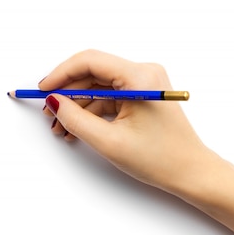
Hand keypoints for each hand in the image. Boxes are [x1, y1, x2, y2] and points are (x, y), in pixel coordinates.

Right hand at [40, 49, 213, 193]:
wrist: (192, 173)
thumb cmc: (160, 159)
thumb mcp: (109, 141)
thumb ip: (75, 119)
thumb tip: (53, 101)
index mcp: (140, 77)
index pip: (89, 61)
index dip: (60, 74)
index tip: (41, 90)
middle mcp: (143, 73)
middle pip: (92, 73)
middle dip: (67, 93)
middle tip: (47, 113)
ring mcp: (143, 83)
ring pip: (97, 86)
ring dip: (77, 106)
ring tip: (60, 128)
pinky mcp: (142, 94)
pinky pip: (108, 96)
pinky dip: (91, 111)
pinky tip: (76, 128)